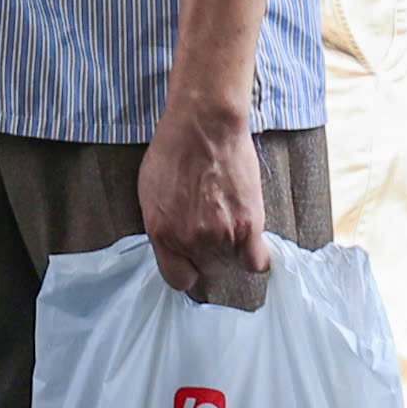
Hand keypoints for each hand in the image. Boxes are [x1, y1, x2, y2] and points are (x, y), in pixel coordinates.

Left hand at [139, 99, 269, 296]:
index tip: (190, 262)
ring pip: (231, 265)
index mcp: (160, 232)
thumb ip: (162, 226)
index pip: (176, 279)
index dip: (185, 270)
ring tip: (227, 221)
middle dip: (207, 255)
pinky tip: (251, 241)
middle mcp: (189, 240)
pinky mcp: (249, 227)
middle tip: (211, 228)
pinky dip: (255, 255)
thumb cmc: (172, 153)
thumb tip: (174, 246)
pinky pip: (257, 263)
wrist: (203, 128)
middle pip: (206, 270)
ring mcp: (220, 236)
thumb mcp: (149, 192)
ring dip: (230, 250)